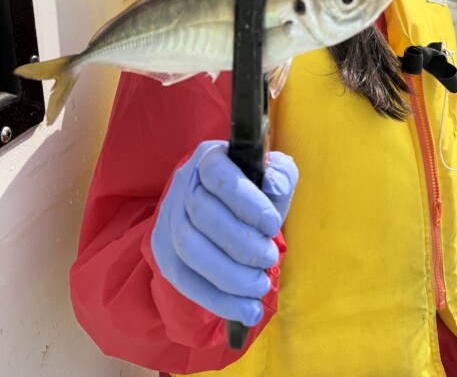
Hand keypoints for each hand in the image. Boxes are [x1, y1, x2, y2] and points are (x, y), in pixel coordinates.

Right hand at [151, 140, 297, 325]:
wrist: (223, 209)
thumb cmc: (254, 192)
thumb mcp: (272, 176)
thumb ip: (280, 175)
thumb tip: (275, 185)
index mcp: (209, 158)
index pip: (219, 176)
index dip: (246, 202)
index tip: (273, 224)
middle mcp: (183, 184)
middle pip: (203, 216)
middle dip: (242, 244)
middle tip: (271, 259)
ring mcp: (168, 217)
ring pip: (189, 250)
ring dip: (230, 276)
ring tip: (260, 287)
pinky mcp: (163, 251)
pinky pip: (184, 280)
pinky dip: (217, 300)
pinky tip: (246, 311)